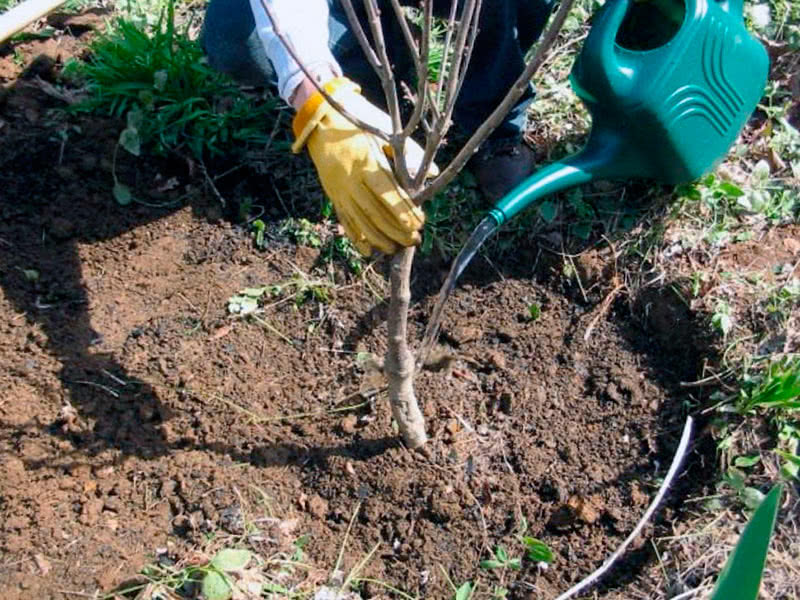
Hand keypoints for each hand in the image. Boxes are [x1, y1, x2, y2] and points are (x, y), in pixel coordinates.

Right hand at [291, 77, 436, 255]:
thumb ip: (408, 152)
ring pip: (360, 221)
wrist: (319, 120)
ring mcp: (339, 190)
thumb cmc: (358, 121)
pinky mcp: (332, 195)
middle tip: (414, 240)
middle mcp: (350, 180)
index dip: (403, 211)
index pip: (387, 193)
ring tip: (396, 248)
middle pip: (375, 212)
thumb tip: (433, 173)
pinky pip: (344, 220)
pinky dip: (356, 237)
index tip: (419, 224)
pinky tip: (369, 251)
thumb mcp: (382, 130)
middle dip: (396, 229)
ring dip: (379, 238)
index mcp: (366, 162)